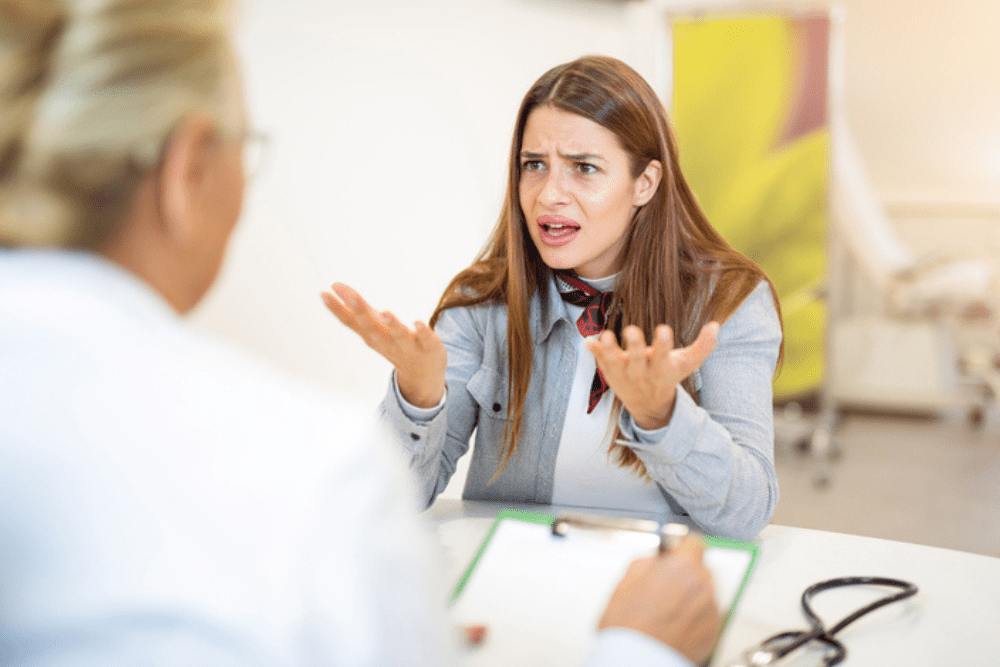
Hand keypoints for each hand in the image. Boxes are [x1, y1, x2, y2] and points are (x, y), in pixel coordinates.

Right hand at [321, 282, 446, 407]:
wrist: (421, 374)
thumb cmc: (393, 343)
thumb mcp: (373, 325)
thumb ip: (356, 306)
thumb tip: (334, 285)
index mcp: (371, 335)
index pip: (351, 322)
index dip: (337, 309)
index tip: (324, 294)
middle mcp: (386, 341)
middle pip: (372, 328)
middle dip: (362, 313)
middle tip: (352, 297)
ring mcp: (407, 345)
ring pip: (398, 335)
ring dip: (392, 325)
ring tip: (386, 312)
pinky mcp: (427, 346)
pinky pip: (425, 339)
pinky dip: (422, 332)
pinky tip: (419, 322)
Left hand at [585, 321, 718, 429]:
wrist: (648, 404)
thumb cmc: (669, 376)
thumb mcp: (688, 364)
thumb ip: (703, 346)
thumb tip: (716, 324)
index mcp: (661, 368)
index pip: (663, 355)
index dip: (663, 344)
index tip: (663, 330)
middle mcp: (641, 372)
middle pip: (637, 359)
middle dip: (634, 346)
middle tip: (632, 330)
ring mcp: (623, 372)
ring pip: (614, 362)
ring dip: (609, 350)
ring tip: (605, 336)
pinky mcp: (609, 371)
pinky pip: (600, 362)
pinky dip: (594, 353)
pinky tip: (588, 342)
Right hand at [598, 537, 720, 664]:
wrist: (636, 660)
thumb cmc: (629, 626)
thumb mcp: (626, 579)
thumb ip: (648, 562)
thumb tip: (657, 560)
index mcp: (682, 567)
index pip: (694, 542)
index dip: (682, 547)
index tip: (675, 552)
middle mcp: (703, 586)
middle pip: (701, 568)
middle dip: (686, 573)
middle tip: (666, 585)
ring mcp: (710, 611)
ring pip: (706, 592)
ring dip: (692, 594)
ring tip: (668, 609)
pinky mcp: (713, 632)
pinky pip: (707, 615)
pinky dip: (695, 616)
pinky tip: (675, 623)